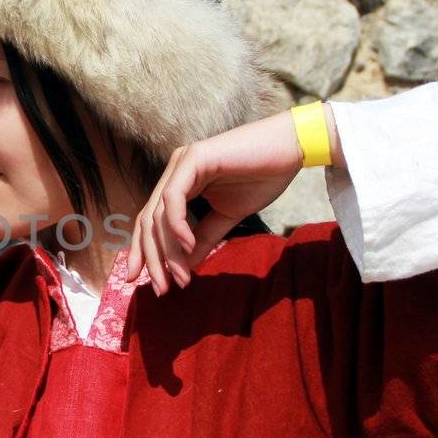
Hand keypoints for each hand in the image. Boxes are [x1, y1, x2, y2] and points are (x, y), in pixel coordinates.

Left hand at [125, 107, 339, 293]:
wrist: (291, 149)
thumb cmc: (263, 177)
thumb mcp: (227, 216)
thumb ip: (203, 238)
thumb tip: (184, 268)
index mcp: (179, 182)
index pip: (151, 221)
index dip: (147, 253)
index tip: (151, 283)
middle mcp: (174, 171)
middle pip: (149, 221)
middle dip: (152, 259)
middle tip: (161, 289)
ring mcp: (181, 163)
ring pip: (158, 214)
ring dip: (167, 250)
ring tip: (180, 278)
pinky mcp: (193, 158)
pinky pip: (174, 198)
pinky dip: (178, 225)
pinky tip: (187, 246)